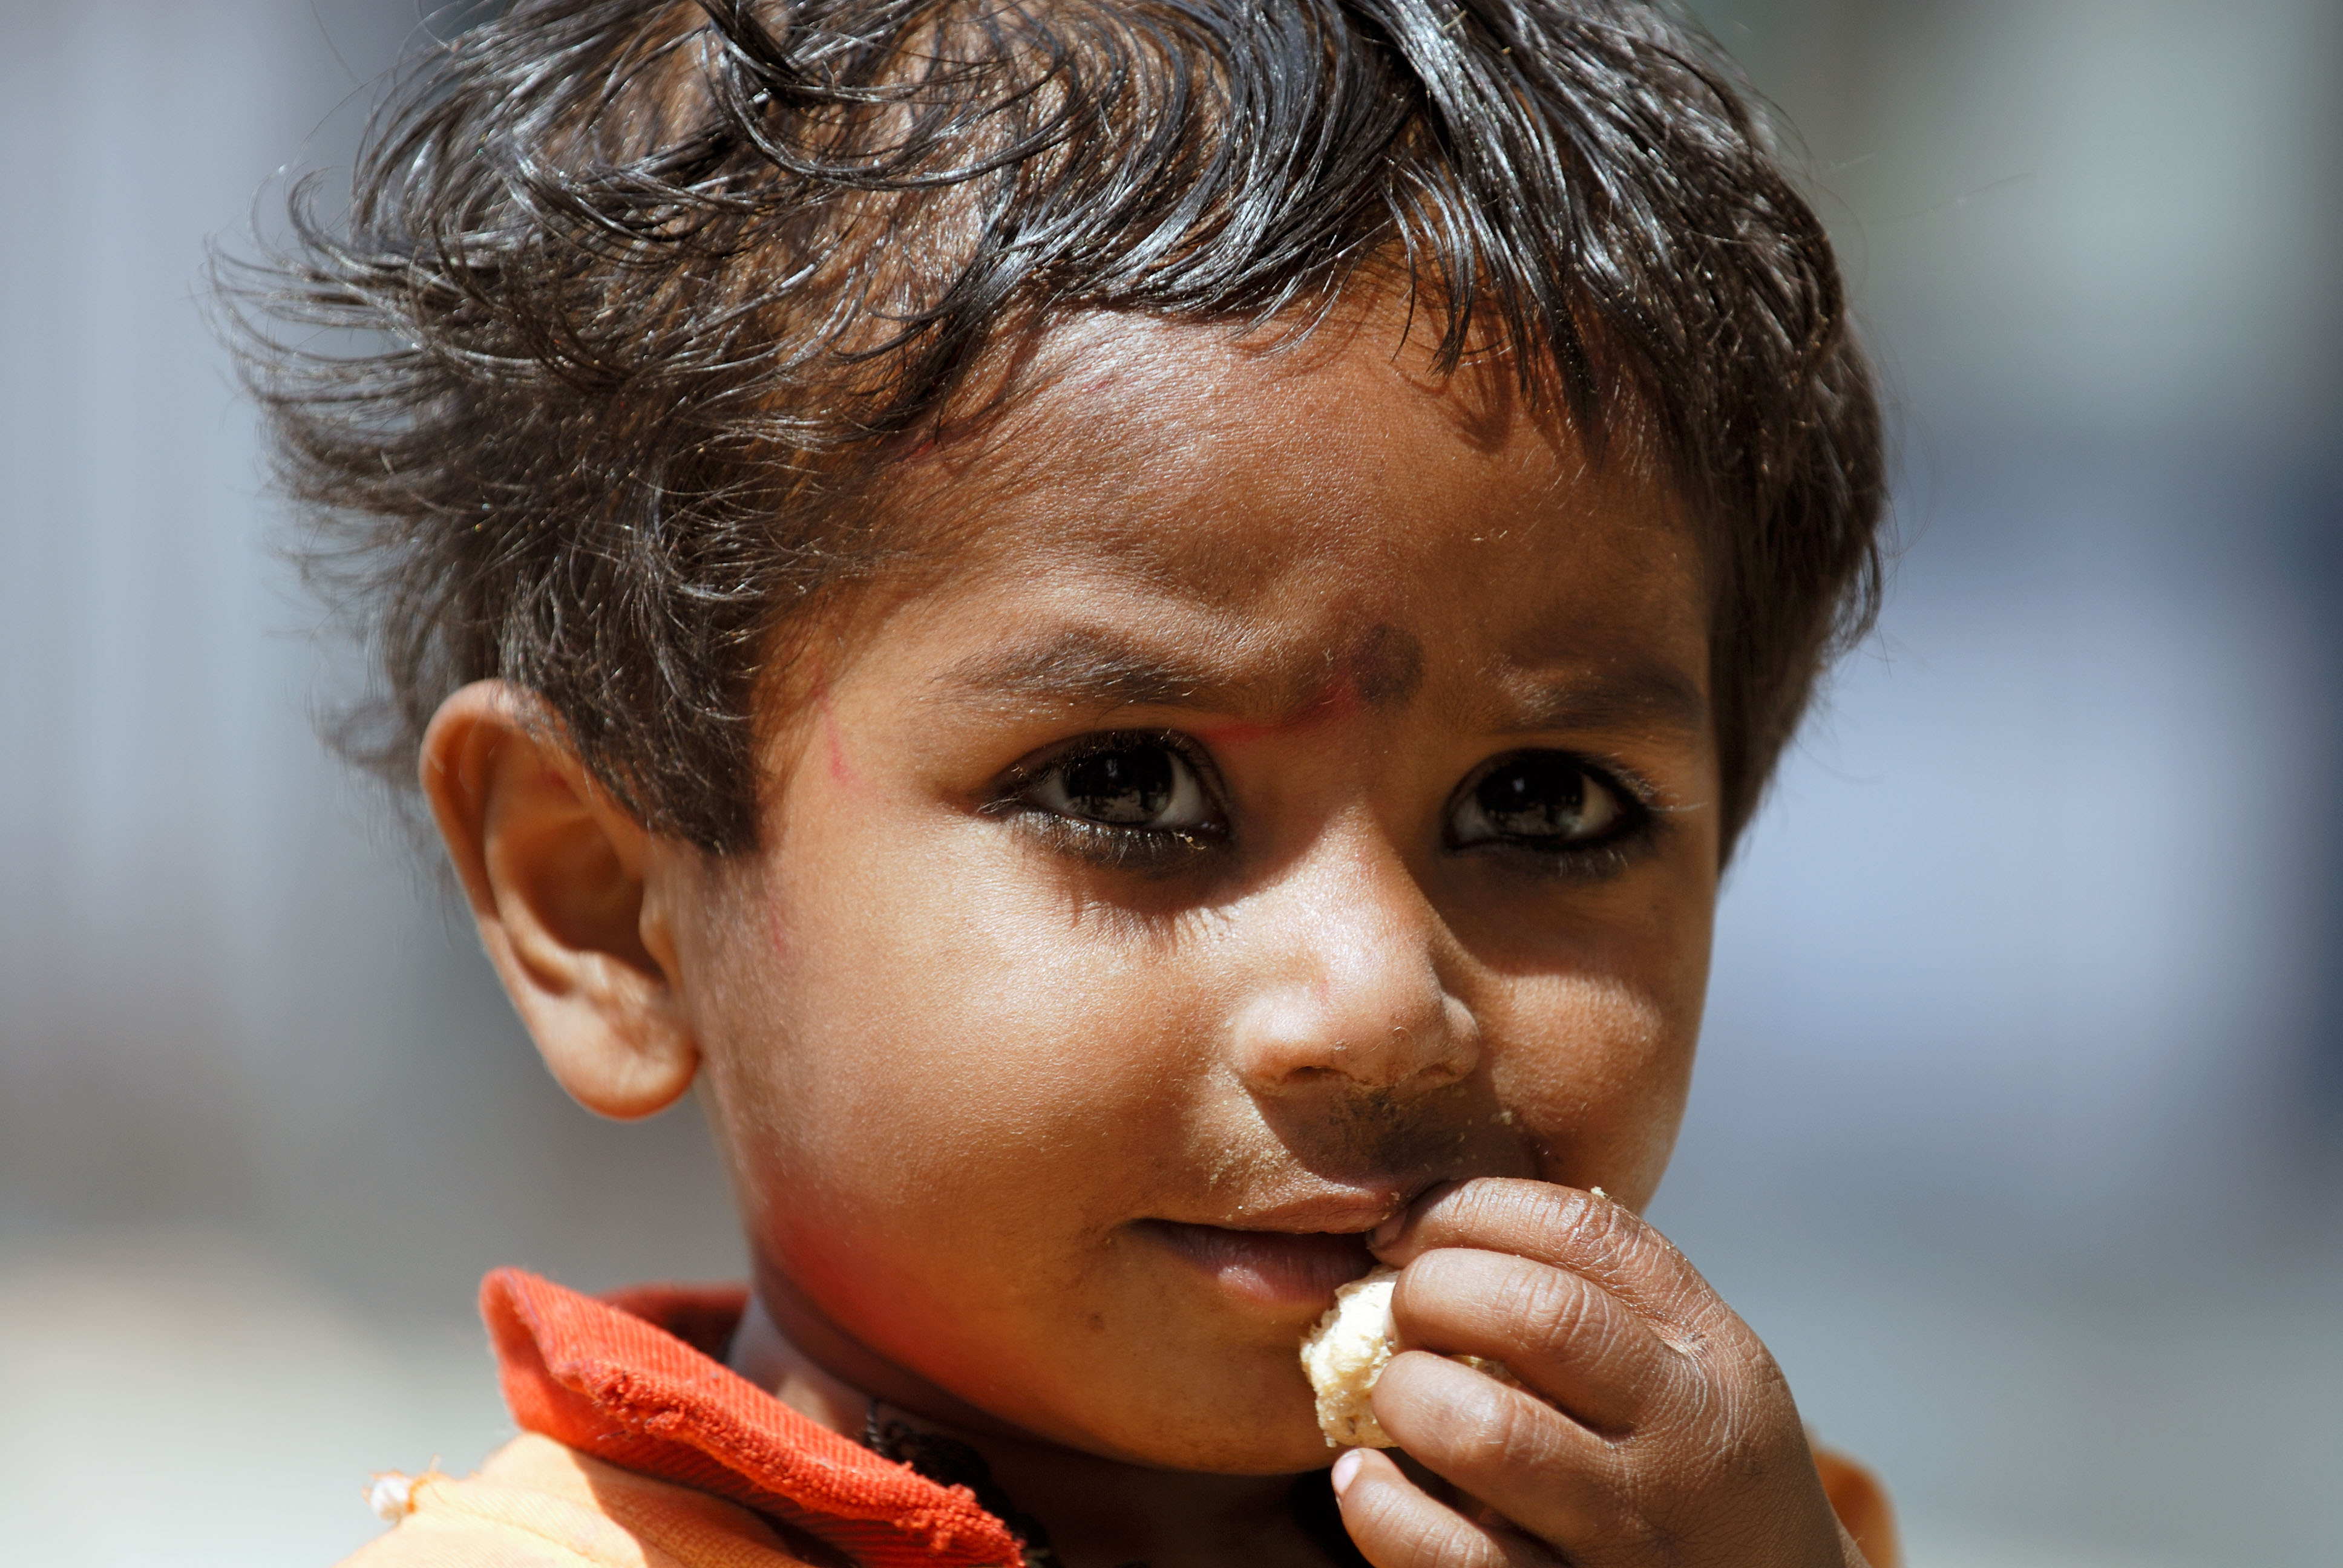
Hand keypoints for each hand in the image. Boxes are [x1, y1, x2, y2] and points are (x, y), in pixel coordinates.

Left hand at [1330, 1179, 1869, 1567]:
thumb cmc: (1697, 1476)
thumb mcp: (1694, 1373)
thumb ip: (1604, 1300)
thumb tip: (1433, 1228)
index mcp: (1708, 1352)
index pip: (1582, 1231)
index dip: (1467, 1210)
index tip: (1406, 1231)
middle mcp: (1684, 1438)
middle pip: (1538, 1315)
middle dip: (1433, 1291)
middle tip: (1400, 1313)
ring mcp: (1630, 1533)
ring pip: (1491, 1433)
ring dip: (1408, 1394)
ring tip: (1392, 1395)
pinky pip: (1455, 1557)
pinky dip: (1382, 1511)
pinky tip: (1361, 1484)